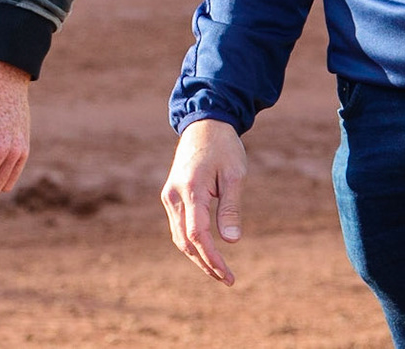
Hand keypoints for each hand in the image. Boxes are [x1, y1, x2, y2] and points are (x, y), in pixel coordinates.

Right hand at [162, 118, 247, 285]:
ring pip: (179, 236)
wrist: (204, 124)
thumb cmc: (224, 148)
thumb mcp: (235, 175)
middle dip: (205, 263)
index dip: (212, 258)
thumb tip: (231, 241)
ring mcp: (169, 195)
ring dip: (197, 256)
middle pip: (185, 241)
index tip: (228, 275)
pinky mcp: (171, 195)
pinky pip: (178, 226)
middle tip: (228, 279)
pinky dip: (192, 243)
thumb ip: (231, 208)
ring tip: (220, 271)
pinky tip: (207, 251)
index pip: (198, 235)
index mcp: (191, 189)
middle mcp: (174, 195)